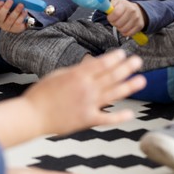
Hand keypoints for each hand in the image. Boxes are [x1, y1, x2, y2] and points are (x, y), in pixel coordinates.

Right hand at [0, 0, 27, 32]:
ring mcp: (6, 26)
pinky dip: (22, 16)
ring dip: (16, 11)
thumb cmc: (11, 10)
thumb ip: (6, 0)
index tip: (2, 1)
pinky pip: (18, 23)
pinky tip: (24, 11)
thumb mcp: (7, 5)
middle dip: (5, 8)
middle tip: (11, 0)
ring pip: (10, 19)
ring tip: (21, 5)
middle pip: (0, 16)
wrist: (18, 21)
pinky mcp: (15, 29)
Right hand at [22, 49, 145, 135]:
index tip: (123, 53)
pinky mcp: (87, 120)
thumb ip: (75, 71)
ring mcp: (88, 104)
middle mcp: (86, 88)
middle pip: (111, 76)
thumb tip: (88, 65)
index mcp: (78, 75)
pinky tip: (130, 113)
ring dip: (129, 86)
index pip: (101, 64)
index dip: (114, 58)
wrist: (33, 115)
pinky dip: (119, 116)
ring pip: (113, 94)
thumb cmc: (41, 94)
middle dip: (126, 67)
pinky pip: (107, 118)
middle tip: (138, 61)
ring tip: (141, 80)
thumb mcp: (57, 75)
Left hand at [107, 0, 146, 36]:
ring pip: (123, 29)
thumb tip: (106, 9)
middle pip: (118, 23)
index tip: (110, 17)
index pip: (116, 14)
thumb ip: (109, 5)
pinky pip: (128, 34)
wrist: (138, 10)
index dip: (110, 18)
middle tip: (115, 21)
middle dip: (114, 23)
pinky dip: (124, 32)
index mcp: (125, 4)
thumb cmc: (124, 7)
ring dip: (119, 28)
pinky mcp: (139, 26)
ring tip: (120, 23)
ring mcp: (137, 19)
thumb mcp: (116, 2)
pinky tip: (124, 27)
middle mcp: (132, 11)